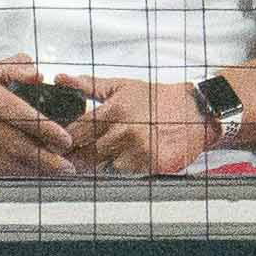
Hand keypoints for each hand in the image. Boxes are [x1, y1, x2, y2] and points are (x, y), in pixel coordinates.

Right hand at [0, 62, 88, 173]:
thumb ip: (16, 67)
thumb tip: (39, 76)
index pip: (22, 116)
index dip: (47, 131)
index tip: (66, 141)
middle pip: (18, 145)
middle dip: (48, 159)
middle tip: (68, 166)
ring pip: (7, 162)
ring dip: (34, 170)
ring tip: (54, 172)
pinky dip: (14, 173)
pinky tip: (29, 172)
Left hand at [64, 75, 217, 174]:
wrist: (197, 110)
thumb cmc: (158, 98)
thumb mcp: (122, 86)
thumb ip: (89, 85)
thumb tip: (60, 79)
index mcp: (114, 111)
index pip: (77, 132)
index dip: (64, 142)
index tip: (58, 146)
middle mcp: (125, 131)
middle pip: (88, 155)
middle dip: (79, 159)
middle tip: (74, 160)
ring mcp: (140, 150)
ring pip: (107, 169)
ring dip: (103, 167)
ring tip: (107, 160)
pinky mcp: (155, 165)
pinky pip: (129, 176)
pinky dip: (126, 172)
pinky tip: (129, 163)